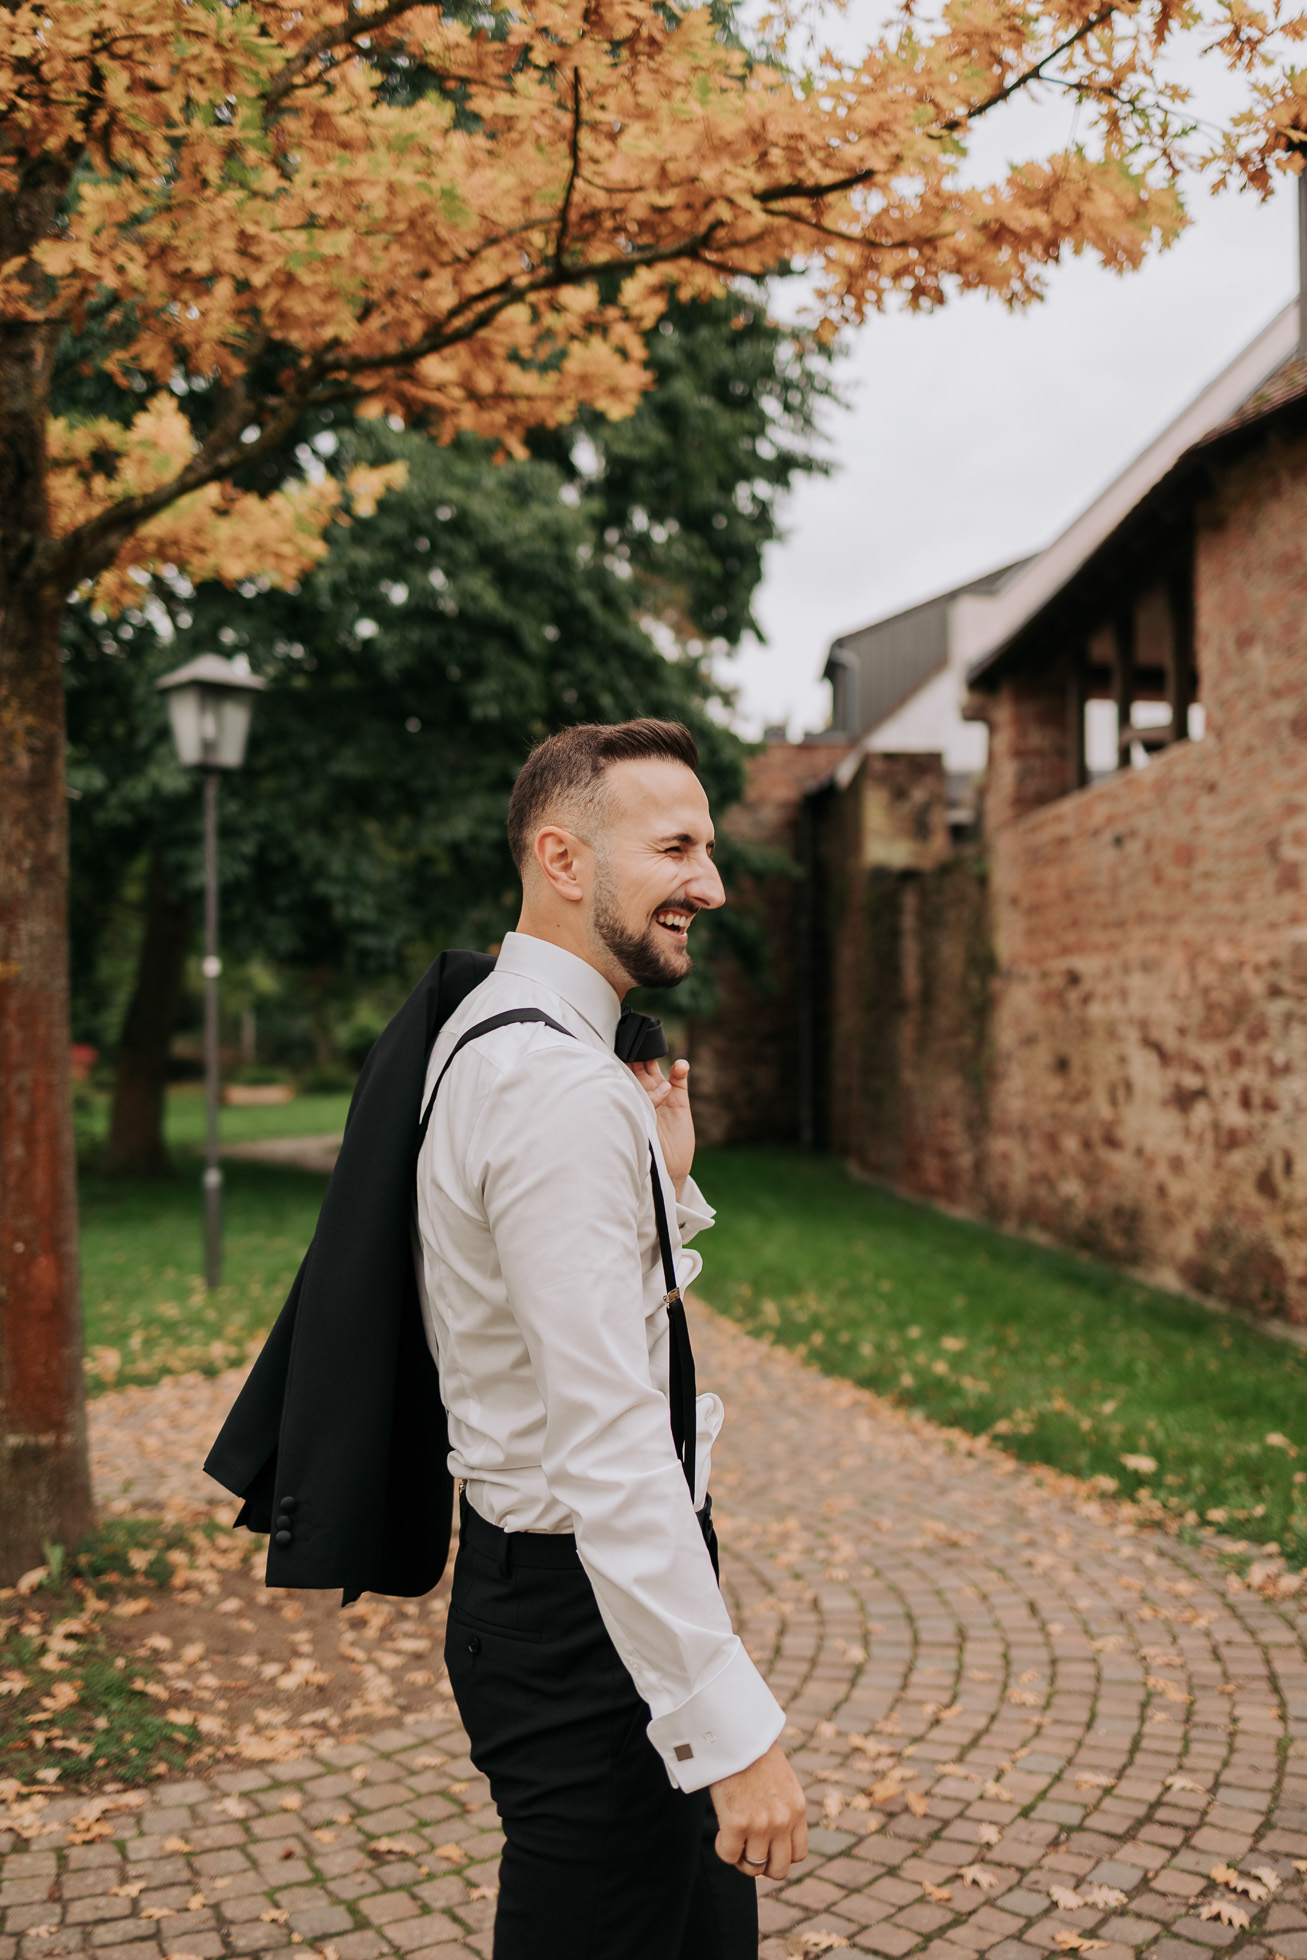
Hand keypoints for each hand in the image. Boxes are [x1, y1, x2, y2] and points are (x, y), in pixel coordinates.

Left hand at [628, 1055, 693, 1195]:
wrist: (666, 1169)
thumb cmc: (642, 1150)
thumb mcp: (633, 1126)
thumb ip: (635, 1106)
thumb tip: (628, 1090)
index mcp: (628, 1098)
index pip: (622, 1073)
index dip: (620, 1059)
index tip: (618, 1044)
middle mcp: (644, 1093)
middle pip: (638, 1066)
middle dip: (637, 1053)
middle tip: (636, 1040)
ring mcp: (663, 1094)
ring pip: (657, 1068)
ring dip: (655, 1057)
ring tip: (654, 1049)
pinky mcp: (680, 1099)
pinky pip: (679, 1079)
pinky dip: (680, 1070)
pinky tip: (680, 1065)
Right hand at [709, 1741, 807, 1879]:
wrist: (736, 1732)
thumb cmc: (752, 1751)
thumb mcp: (780, 1780)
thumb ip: (781, 1806)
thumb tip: (772, 1831)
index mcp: (797, 1809)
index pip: (798, 1854)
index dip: (780, 1856)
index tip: (766, 1846)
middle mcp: (783, 1821)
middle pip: (779, 1869)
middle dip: (762, 1865)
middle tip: (747, 1849)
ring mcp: (762, 1824)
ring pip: (753, 1867)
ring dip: (740, 1859)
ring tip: (732, 1840)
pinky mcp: (738, 1823)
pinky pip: (729, 1856)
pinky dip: (723, 1849)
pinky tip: (721, 1833)